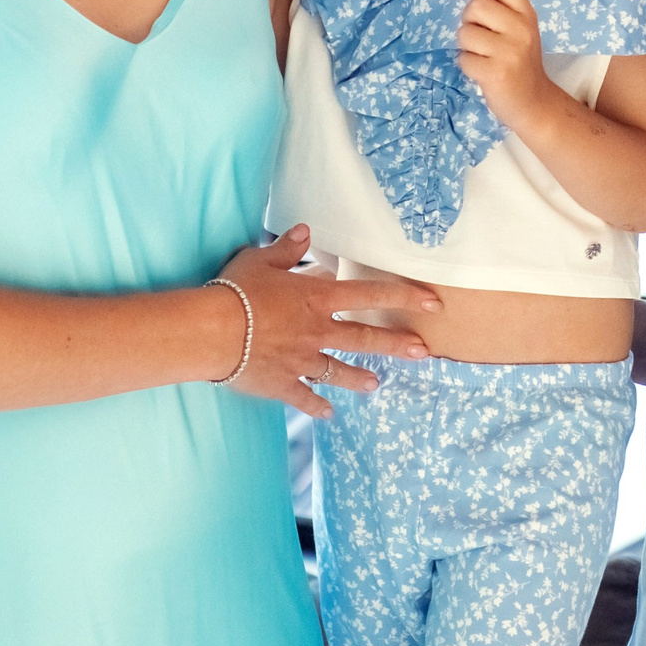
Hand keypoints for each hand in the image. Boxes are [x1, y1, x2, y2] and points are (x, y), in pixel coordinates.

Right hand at [214, 226, 438, 416]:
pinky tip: (328, 414)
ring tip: (376, 385)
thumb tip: (305, 231)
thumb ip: (287, 249)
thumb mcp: (261, 260)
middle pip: (366, 338)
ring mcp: (302, 360)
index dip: (405, 296)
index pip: (371, 294)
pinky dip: (316, 406)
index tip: (433, 302)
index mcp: (317, 298)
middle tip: (424, 352)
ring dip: (359, 378)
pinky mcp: (282, 384)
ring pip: (339, 371)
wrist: (212, 332)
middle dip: (398, 345)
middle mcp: (317, 331)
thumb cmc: (236, 290)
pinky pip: (304, 397)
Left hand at [455, 0, 558, 129]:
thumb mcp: (518, 30)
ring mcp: (510, 51)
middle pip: (476, 6)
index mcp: (527, 14)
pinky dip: (467, 64)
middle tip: (479, 35)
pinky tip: (482, 71)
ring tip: (483, 56)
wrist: (533, 102)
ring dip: (466, 46)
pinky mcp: (496, 73)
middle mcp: (521, 29)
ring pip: (465, 33)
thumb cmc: (520, 62)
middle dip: (468, 20)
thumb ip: (500, 9)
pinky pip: (463, 58)